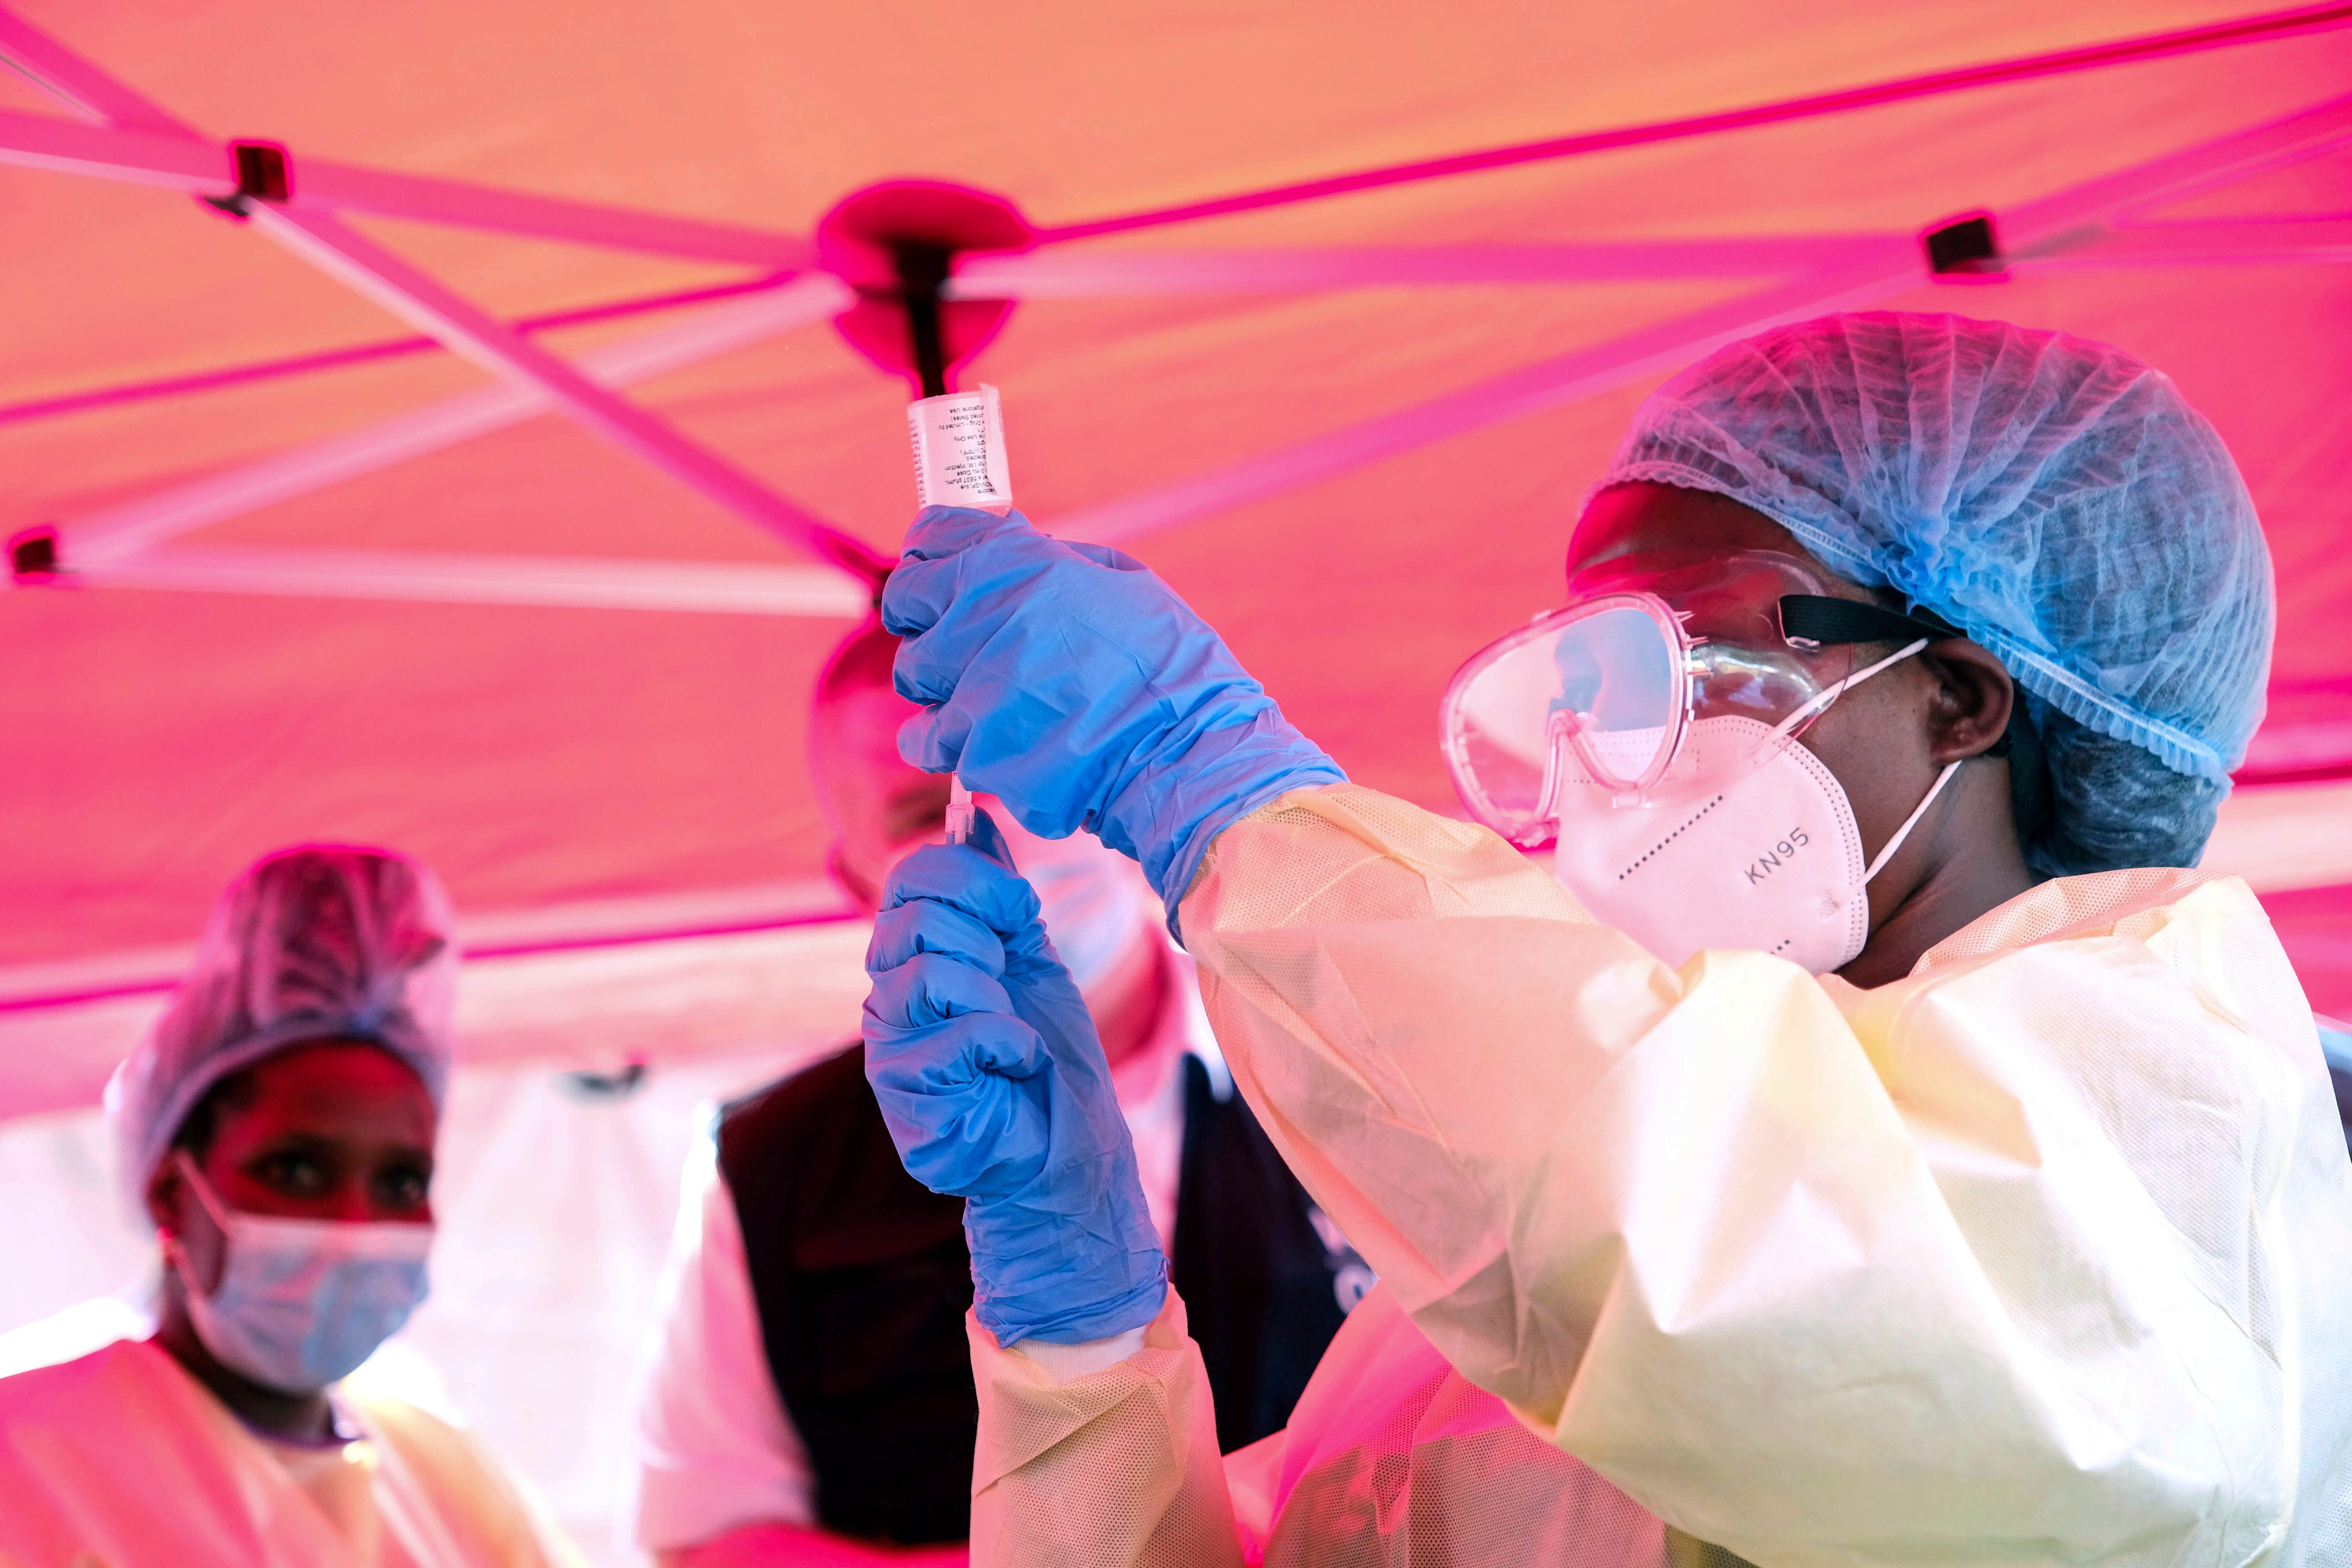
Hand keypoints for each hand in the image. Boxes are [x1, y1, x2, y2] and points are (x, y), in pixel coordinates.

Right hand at [861, 809, 1166, 1344]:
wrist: (1067, 1153)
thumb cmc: (1047, 1061)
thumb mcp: (1029, 958)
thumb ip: (997, 893)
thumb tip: (974, 814)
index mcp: (913, 956)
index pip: (911, 878)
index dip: (971, 877)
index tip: (1019, 908)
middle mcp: (887, 995)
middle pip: (913, 916)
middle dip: (985, 937)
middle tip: (1009, 980)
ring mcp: (889, 1046)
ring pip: (928, 970)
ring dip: (993, 994)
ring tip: (1011, 1029)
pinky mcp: (905, 1093)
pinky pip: (954, 1032)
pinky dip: (1006, 1042)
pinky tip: (1017, 1066)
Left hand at [881, 507, 1342, 921]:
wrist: (1186, 756)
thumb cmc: (1169, 670)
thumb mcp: (1123, 584)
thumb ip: (1055, 562)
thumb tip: (1011, 547)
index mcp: (1021, 564)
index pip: (935, 536)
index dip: (932, 552)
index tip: (938, 569)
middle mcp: (986, 615)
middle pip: (907, 603)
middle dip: (925, 619)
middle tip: (957, 640)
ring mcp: (974, 686)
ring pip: (913, 676)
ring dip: (939, 684)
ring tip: (987, 697)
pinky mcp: (972, 749)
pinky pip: (928, 740)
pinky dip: (948, 743)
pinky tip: (986, 741)